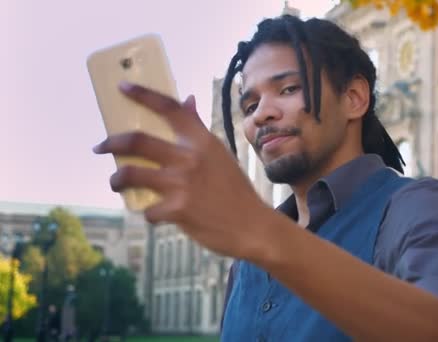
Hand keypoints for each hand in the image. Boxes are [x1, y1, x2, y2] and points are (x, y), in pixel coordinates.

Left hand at [93, 82, 274, 258]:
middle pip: (137, 141)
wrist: (251, 226)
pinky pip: (147, 209)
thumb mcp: (220, 155)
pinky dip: (148, 212)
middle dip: (111, 143)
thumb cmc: (234, 190)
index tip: (122, 87)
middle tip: (101, 147)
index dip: (143, 95)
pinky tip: (157, 214)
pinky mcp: (176, 210)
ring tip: (116, 182)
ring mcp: (182, 184)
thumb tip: (188, 101)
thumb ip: (199, 130)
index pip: (170, 108)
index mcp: (202, 141)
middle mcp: (190, 158)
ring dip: (116, 179)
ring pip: (130, 175)